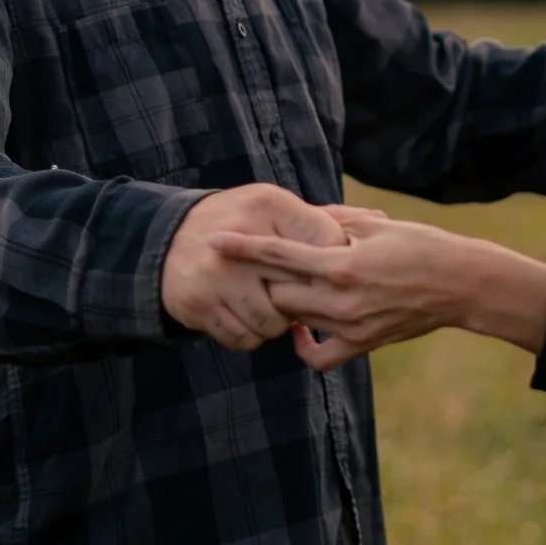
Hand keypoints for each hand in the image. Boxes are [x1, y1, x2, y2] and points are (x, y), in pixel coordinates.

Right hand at [160, 183, 349, 350]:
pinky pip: (246, 339)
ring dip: (277, 323)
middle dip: (306, 299)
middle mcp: (241, 238)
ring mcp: (217, 275)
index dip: (332, 266)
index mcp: (268, 205)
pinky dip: (251, 335)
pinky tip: (247, 316)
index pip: (325, 242)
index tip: (328, 274)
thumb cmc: (240, 225)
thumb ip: (322, 219)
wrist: (166, 239)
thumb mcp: (275, 208)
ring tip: (269, 304)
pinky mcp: (199, 304)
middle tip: (299, 296)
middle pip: (302, 289)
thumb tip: (379, 220)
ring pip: (274, 323)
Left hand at [210, 214, 545, 370]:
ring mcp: (350, 326)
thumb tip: (306, 213)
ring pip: (293, 320)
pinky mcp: (362, 344)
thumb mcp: (379, 225)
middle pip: (276, 293)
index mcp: (342, 263)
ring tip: (280, 288)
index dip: (243, 247)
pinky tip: (303, 329)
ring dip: (282, 304)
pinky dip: (304, 345)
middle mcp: (341, 298)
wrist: (462, 285)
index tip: (214, 241)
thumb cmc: (424, 245)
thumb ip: (338, 220)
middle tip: (254, 266)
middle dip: (262, 278)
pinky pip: (319, 356)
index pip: (278, 254)